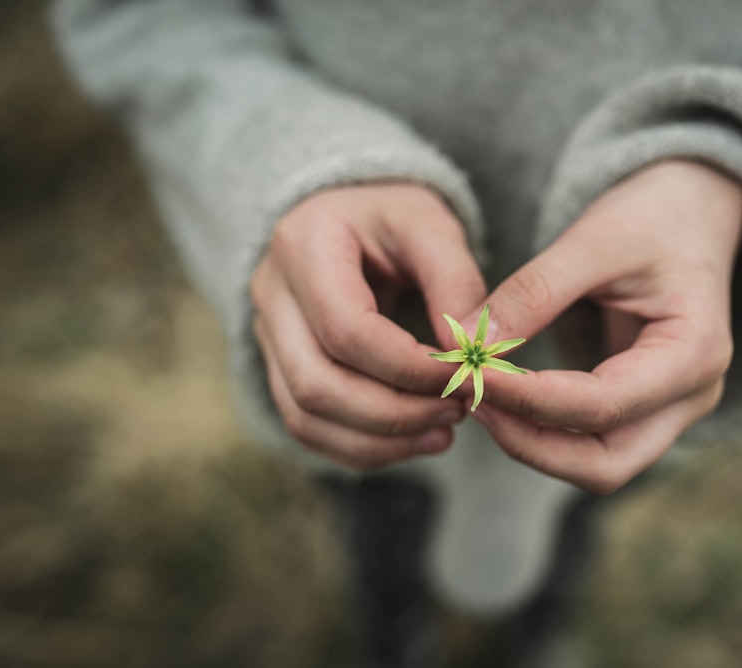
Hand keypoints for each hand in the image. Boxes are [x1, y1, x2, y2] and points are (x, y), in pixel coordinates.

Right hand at [250, 183, 485, 469]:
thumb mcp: (432, 226)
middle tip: (457, 411)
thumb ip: (455, 282)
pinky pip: (308, 428)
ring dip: (381, 441)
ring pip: (306, 417)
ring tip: (444, 432)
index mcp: (303, 245)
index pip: (345, 330)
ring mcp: (267, 337)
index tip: (465, 376)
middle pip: (316, 384)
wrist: (351, 218)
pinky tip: (416, 439)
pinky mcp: (279, 369)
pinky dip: (363, 447)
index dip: (408, 367)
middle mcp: (271, 294)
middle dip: (395, 414)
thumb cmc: (395, 218)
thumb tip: (474, 354)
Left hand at [466, 161, 741, 493]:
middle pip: (606, 464)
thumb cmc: (651, 218)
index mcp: (695, 353)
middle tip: (468, 396)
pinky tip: (498, 396)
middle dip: (529, 442)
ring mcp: (668, 411)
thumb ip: (535, 291)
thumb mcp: (595, 238)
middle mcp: (691, 397)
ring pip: (596, 466)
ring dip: (531, 444)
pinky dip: (540, 431)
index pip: (604, 405)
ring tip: (475, 394)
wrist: (688, 212)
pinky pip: (589, 444)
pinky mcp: (641, 410)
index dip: (529, 399)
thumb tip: (469, 343)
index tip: (469, 373)